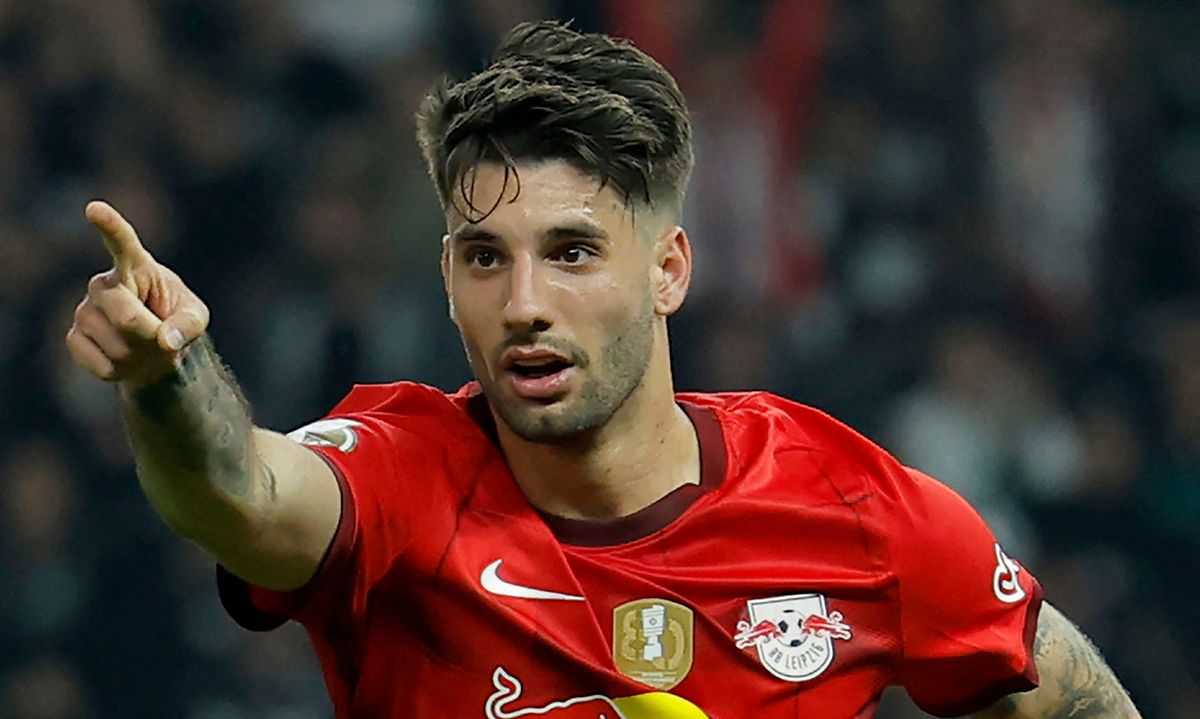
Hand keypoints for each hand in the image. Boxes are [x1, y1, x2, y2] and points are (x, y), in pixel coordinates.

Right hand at [65, 201, 209, 389]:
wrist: (152, 351)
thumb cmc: (176, 324)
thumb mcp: (195, 320)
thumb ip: (188, 326)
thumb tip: (166, 341)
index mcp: (135, 266)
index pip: (121, 242)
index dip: (109, 226)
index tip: (94, 209)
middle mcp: (103, 283)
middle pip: (127, 318)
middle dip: (150, 337)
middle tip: (159, 337)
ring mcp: (84, 310)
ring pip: (117, 345)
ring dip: (138, 356)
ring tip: (141, 346)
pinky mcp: (73, 336)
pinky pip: (101, 364)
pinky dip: (120, 371)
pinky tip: (122, 358)